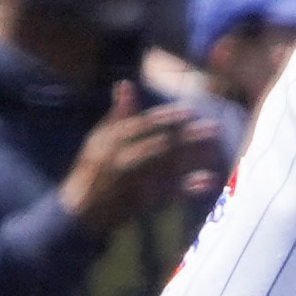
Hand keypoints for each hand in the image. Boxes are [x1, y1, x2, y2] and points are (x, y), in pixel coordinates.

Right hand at [58, 82, 221, 232]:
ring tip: (214, 149)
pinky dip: (189, 188)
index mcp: (110, 141)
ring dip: (192, 158)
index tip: (189, 111)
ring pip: (167, 168)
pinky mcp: (143, 202)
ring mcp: (133, 182)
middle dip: (187, 136)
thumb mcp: (98, 139)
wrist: (80, 211)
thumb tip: (125, 84)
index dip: (167, 118)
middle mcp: (122, 160)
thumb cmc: (91, 170)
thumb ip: (117, 114)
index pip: (142, 126)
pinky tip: (208, 180)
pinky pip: (170, 194)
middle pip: (159, 145)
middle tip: (213, 127)